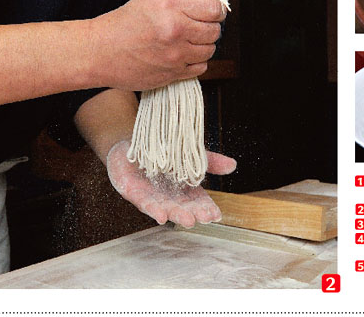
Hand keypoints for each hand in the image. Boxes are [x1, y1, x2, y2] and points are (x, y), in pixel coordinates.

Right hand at [87, 0, 225, 90]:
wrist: (100, 52)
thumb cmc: (123, 24)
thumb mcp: (153, 0)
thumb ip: (183, 2)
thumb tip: (208, 6)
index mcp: (171, 8)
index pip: (213, 8)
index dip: (216, 9)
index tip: (213, 11)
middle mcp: (176, 31)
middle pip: (215, 31)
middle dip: (211, 26)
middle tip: (200, 25)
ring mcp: (175, 56)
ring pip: (209, 50)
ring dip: (203, 45)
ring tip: (189, 40)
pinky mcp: (171, 75)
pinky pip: (200, 68)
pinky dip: (196, 62)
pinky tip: (184, 55)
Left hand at [107, 141, 235, 226]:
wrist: (130, 141)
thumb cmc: (162, 150)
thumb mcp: (188, 153)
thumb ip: (209, 161)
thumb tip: (233, 165)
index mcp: (182, 187)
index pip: (198, 200)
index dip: (207, 208)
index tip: (216, 215)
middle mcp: (168, 195)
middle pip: (184, 206)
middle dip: (194, 213)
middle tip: (204, 219)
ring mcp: (152, 195)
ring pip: (166, 207)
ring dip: (177, 215)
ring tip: (188, 221)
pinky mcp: (134, 193)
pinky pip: (145, 203)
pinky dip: (153, 209)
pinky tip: (161, 216)